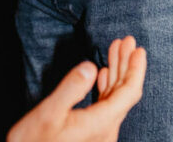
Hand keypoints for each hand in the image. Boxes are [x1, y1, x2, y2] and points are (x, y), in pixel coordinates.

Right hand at [7, 37, 145, 141]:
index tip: (138, 49)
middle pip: (124, 93)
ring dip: (116, 72)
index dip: (135, 69)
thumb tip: (91, 66)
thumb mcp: (49, 113)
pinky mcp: (92, 133)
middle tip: (128, 40)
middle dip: (126, 64)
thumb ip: (71, 89)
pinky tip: (103, 74)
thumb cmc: (34, 141)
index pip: (128, 93)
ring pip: (115, 98)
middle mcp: (105, 131)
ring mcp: (100, 133)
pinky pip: (107, 106)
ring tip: (116, 49)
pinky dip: (107, 86)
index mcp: (100, 124)